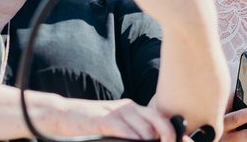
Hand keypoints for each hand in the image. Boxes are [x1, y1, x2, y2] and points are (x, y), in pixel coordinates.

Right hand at [43, 96, 175, 141]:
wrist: (63, 114)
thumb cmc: (90, 124)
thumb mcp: (116, 125)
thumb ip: (133, 132)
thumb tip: (152, 140)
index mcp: (134, 109)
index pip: (160, 118)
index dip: (173, 131)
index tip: (183, 141)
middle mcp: (129, 108)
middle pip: (158, 120)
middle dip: (169, 135)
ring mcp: (117, 112)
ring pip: (144, 126)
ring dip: (151, 139)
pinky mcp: (104, 119)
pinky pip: (124, 128)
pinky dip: (133, 137)